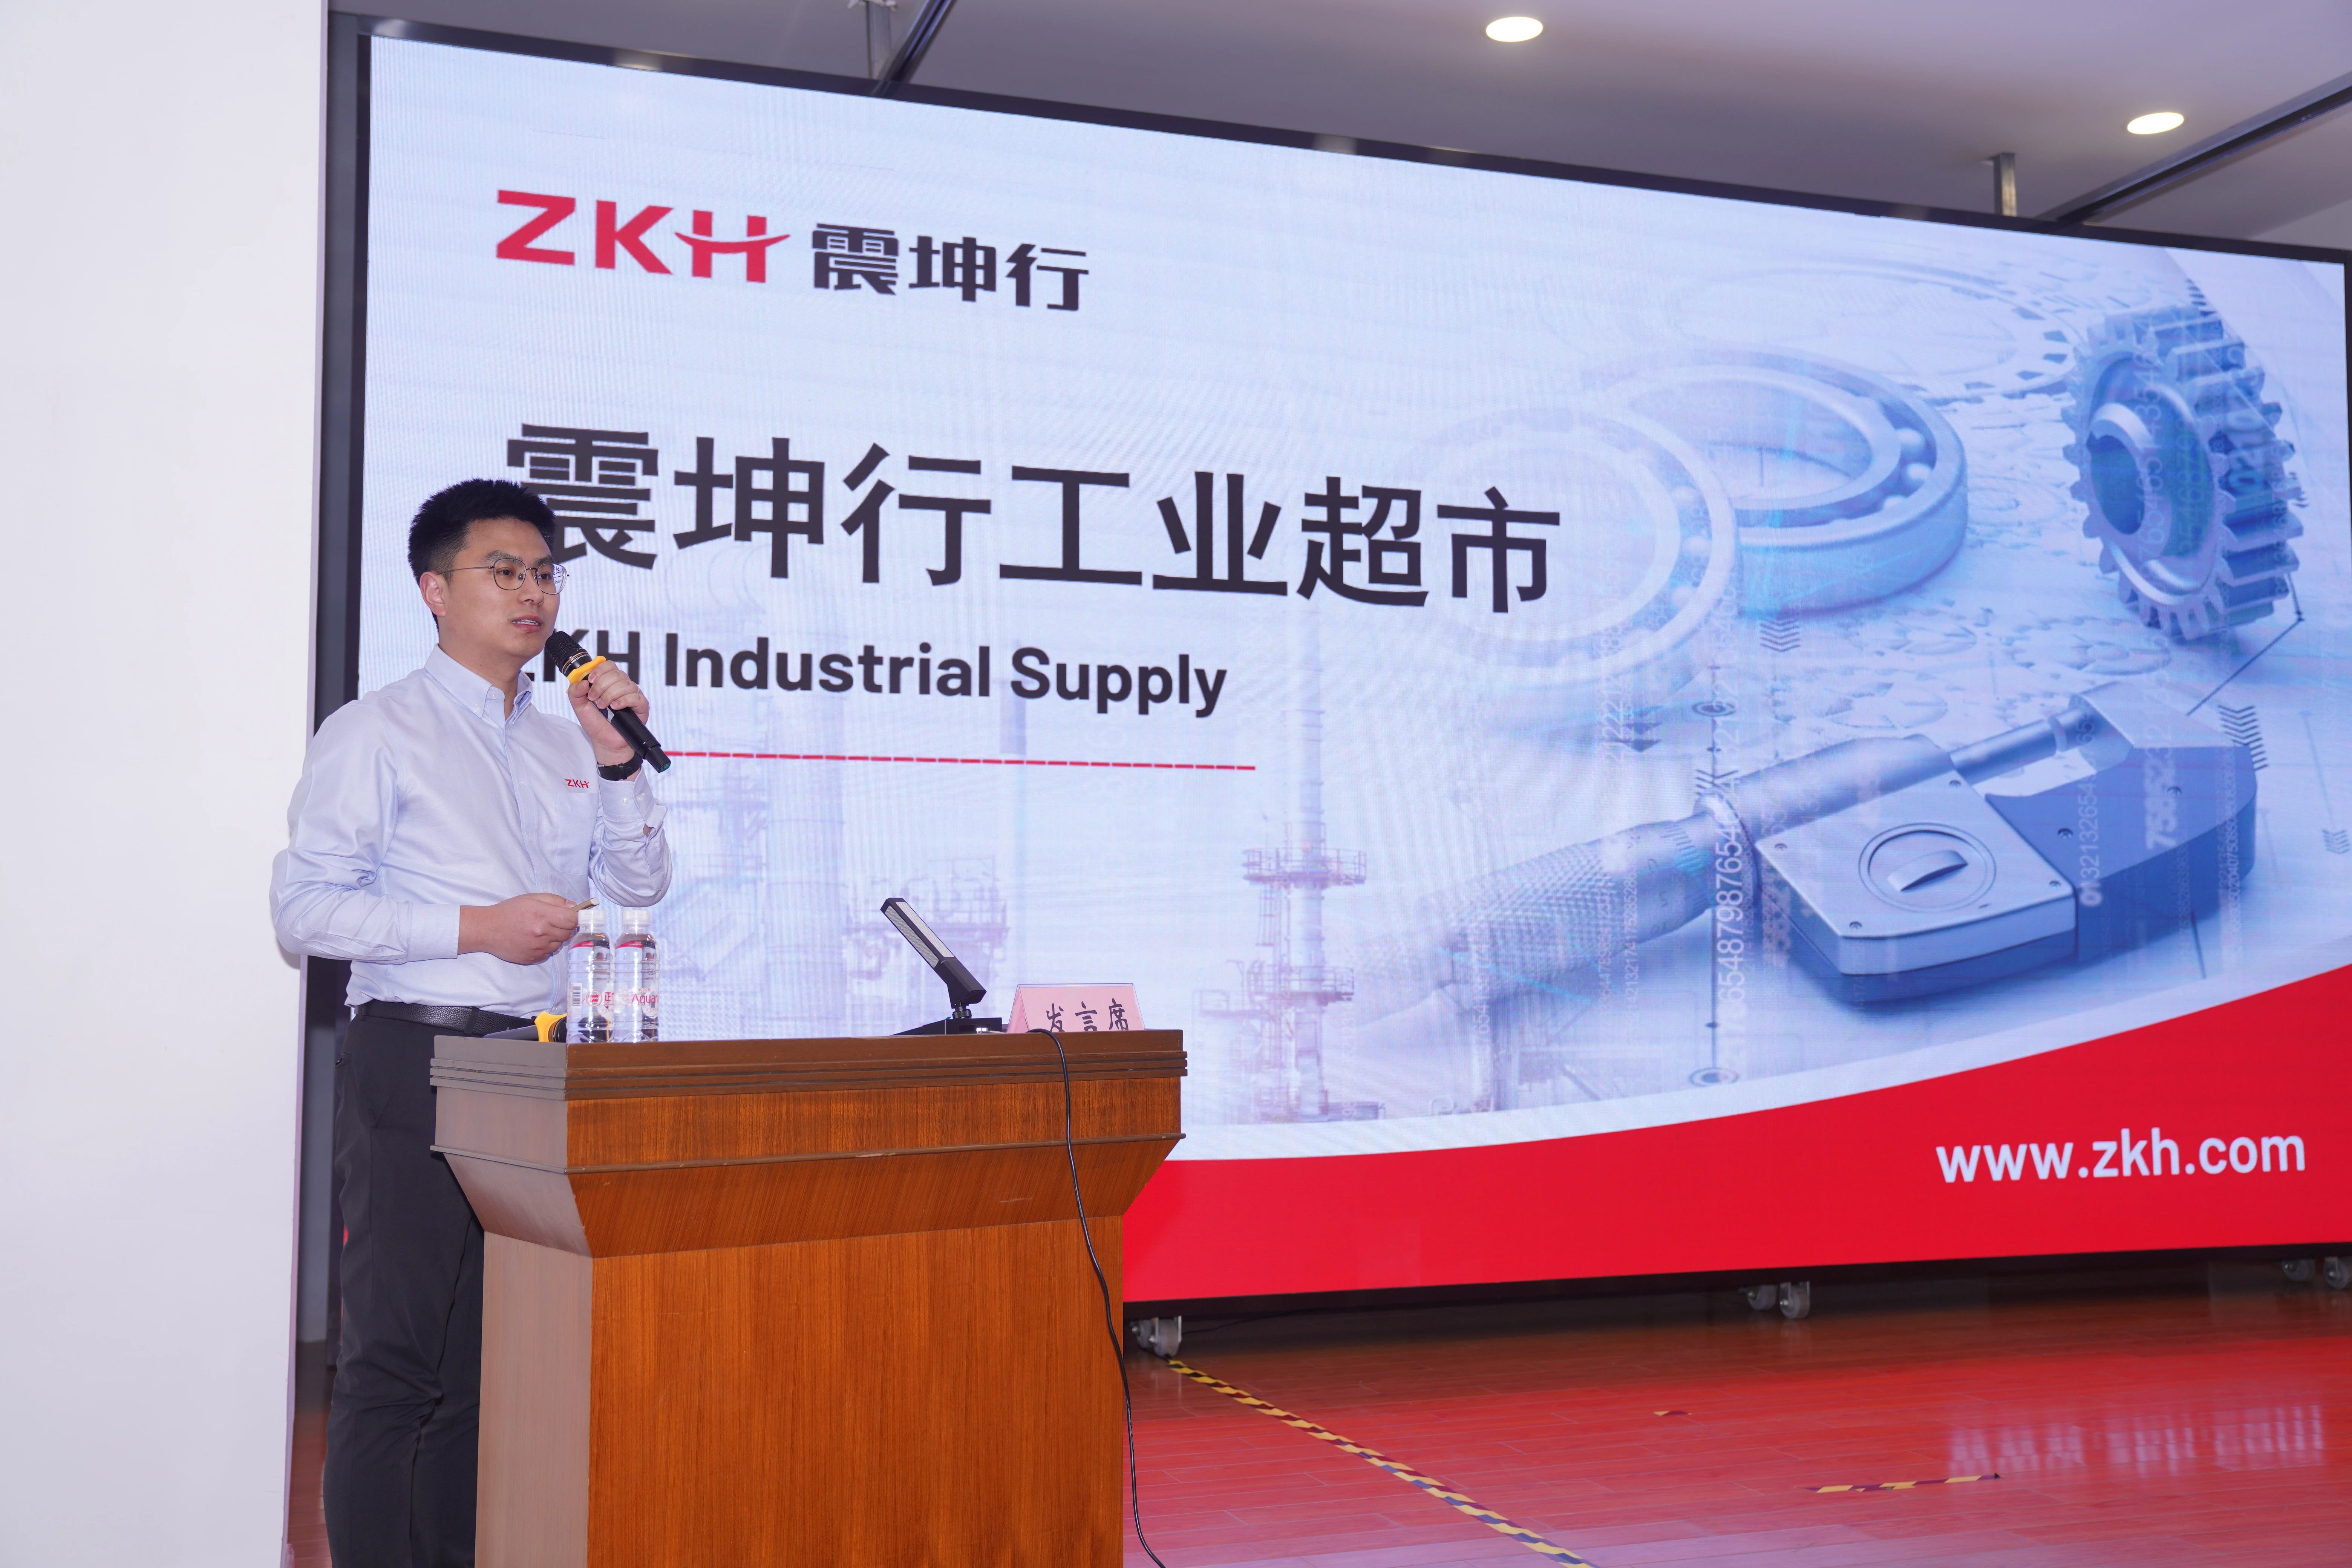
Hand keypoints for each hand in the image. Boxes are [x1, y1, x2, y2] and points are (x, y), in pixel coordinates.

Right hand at [459, 893, 580, 964]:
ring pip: (560, 943)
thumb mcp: (531, 898)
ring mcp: (537, 948)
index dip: (579, 916)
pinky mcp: (533, 958)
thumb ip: (555, 901)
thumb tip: (574, 907)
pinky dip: (547, 946)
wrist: (487, 929)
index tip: (580, 915)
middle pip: (569, 932)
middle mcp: (541, 933)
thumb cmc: (509, 911)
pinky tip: (535, 939)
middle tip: (555, 920)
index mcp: (542, 915)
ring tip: (541, 929)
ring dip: (556, 937)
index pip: (572, 919)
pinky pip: (549, 952)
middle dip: (566, 926)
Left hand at [566, 659, 649, 767]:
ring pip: (625, 684)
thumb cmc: (596, 723)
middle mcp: (622, 686)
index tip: (590, 681)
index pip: (609, 665)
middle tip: (594, 699)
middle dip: (601, 685)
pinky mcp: (641, 706)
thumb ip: (575, 692)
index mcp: (609, 682)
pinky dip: (623, 701)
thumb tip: (581, 682)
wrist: (605, 742)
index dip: (599, 670)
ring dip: (610, 695)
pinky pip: (635, 697)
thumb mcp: (579, 707)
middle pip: (616, 673)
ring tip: (603, 706)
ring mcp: (633, 695)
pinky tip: (615, 708)